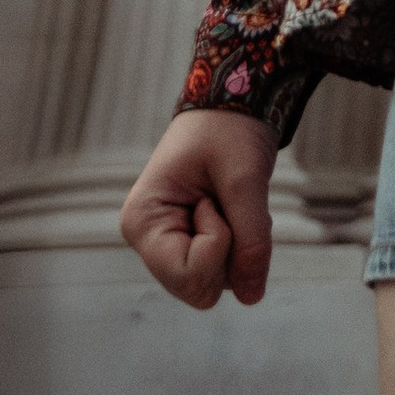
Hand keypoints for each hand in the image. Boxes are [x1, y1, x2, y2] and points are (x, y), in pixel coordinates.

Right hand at [120, 108, 276, 310]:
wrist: (235, 97)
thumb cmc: (230, 128)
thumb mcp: (245, 178)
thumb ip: (251, 239)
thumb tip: (251, 297)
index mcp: (143, 222)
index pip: (186, 275)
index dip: (218, 245)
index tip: (215, 200)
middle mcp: (149, 241)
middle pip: (199, 288)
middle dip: (227, 251)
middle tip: (224, 200)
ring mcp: (169, 244)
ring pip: (216, 282)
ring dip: (237, 244)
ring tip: (227, 198)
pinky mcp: (190, 241)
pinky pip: (224, 266)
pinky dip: (240, 241)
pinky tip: (232, 207)